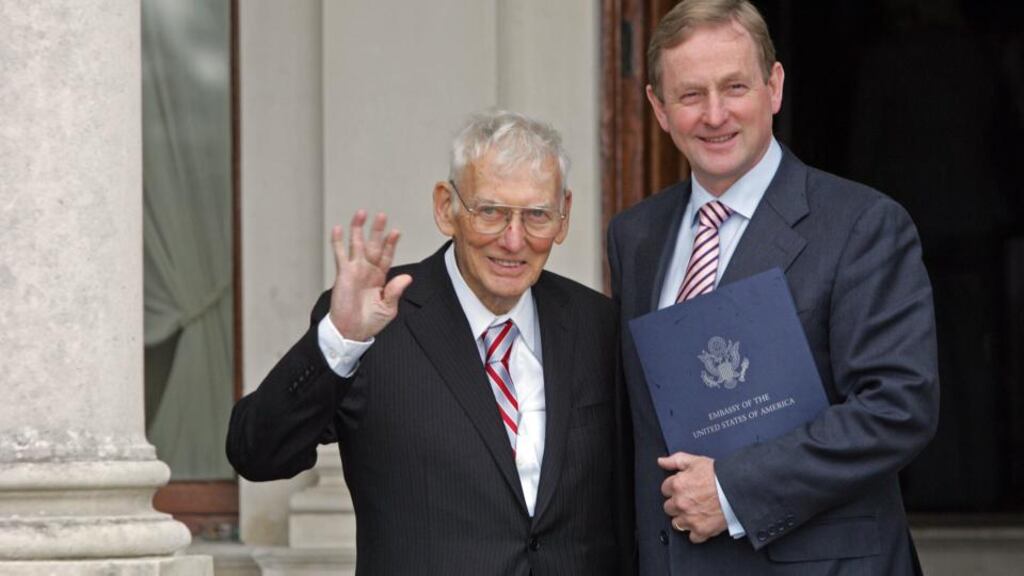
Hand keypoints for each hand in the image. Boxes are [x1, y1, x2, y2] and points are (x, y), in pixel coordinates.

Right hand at [328, 210, 411, 341]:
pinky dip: (338, 242)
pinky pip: (340, 255)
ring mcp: (355, 270)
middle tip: (381, 215)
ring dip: (358, 229)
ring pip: (356, 244)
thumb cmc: (370, 321)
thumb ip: (395, 291)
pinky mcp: (343, 274)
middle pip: (373, 245)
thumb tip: (407, 277)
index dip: (391, 244)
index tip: (396, 231)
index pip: (387, 256)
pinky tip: (337, 229)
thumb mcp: (388, 308)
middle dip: (377, 230)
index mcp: (380, 278)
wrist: (351, 331)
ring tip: (361, 213)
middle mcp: (368, 270)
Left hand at [658, 452, 726, 543]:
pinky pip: (692, 537)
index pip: (665, 490)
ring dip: (684, 519)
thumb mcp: (695, 461)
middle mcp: (680, 503)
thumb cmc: (719, 475)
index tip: (682, 489)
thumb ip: (675, 460)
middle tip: (689, 500)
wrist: (737, 489)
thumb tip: (662, 462)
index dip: (674, 488)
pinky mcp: (701, 530)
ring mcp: (690, 518)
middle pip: (668, 508)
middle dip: (677, 504)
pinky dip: (697, 533)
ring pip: (677, 524)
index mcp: (677, 485)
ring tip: (695, 512)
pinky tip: (702, 523)